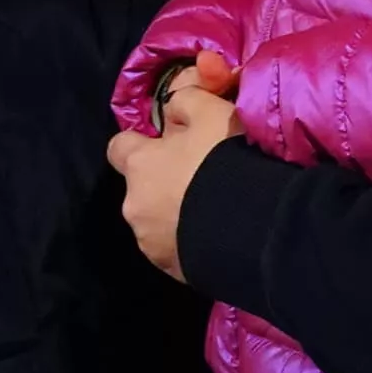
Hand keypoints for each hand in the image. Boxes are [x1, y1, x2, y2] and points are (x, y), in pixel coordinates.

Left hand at [109, 80, 244, 284]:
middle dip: (165, 183)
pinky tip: (220, 235)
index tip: (168, 143)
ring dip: (179, 215)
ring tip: (217, 210)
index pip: (119, 147)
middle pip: (142, 188)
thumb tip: (172, 105)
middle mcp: (134, 207)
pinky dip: (192, 242)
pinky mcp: (175, 272)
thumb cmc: (225, 162)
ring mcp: (152, 245)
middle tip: (203, 178)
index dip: (142, 143)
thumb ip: (185, 100)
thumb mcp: (210, 112)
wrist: (252, 229)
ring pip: (158, 222)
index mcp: (137, 166)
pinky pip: (178, 250)